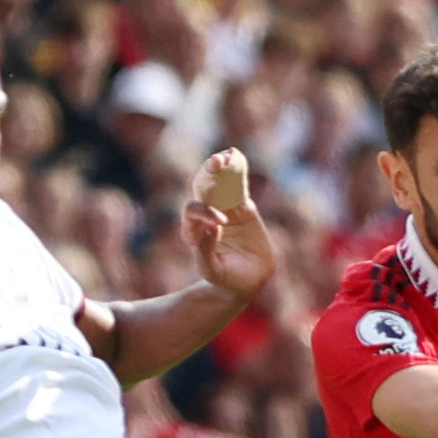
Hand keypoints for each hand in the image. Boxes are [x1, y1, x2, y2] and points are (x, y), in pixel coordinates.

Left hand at [184, 150, 275, 303]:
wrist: (245, 283)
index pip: (193, 210)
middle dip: (207, 173)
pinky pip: (238, 185)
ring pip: (219, 182)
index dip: (205, 212)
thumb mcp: (212, 271)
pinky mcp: (241, 206)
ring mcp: (223, 208)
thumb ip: (205, 252)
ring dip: (222, 166)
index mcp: (193, 231)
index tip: (222, 224)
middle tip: (216, 162)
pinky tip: (238, 157)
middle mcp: (205, 216)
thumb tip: (211, 227)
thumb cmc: (225, 280)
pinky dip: (237, 170)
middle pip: (202, 187)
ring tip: (229, 154)